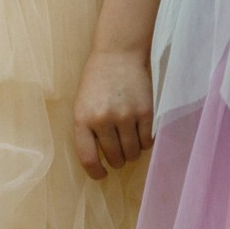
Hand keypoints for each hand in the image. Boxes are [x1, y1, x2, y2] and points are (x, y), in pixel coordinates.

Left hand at [73, 48, 154, 179]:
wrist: (118, 54)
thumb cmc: (97, 81)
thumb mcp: (82, 105)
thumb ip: (88, 131)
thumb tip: (99, 160)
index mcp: (82, 119)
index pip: (88, 159)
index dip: (96, 172)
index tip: (102, 174)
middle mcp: (103, 119)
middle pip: (115, 158)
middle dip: (117, 160)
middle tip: (118, 153)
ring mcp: (126, 116)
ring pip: (132, 154)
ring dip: (131, 154)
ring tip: (129, 143)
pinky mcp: (145, 112)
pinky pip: (147, 142)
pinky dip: (145, 143)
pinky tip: (140, 134)